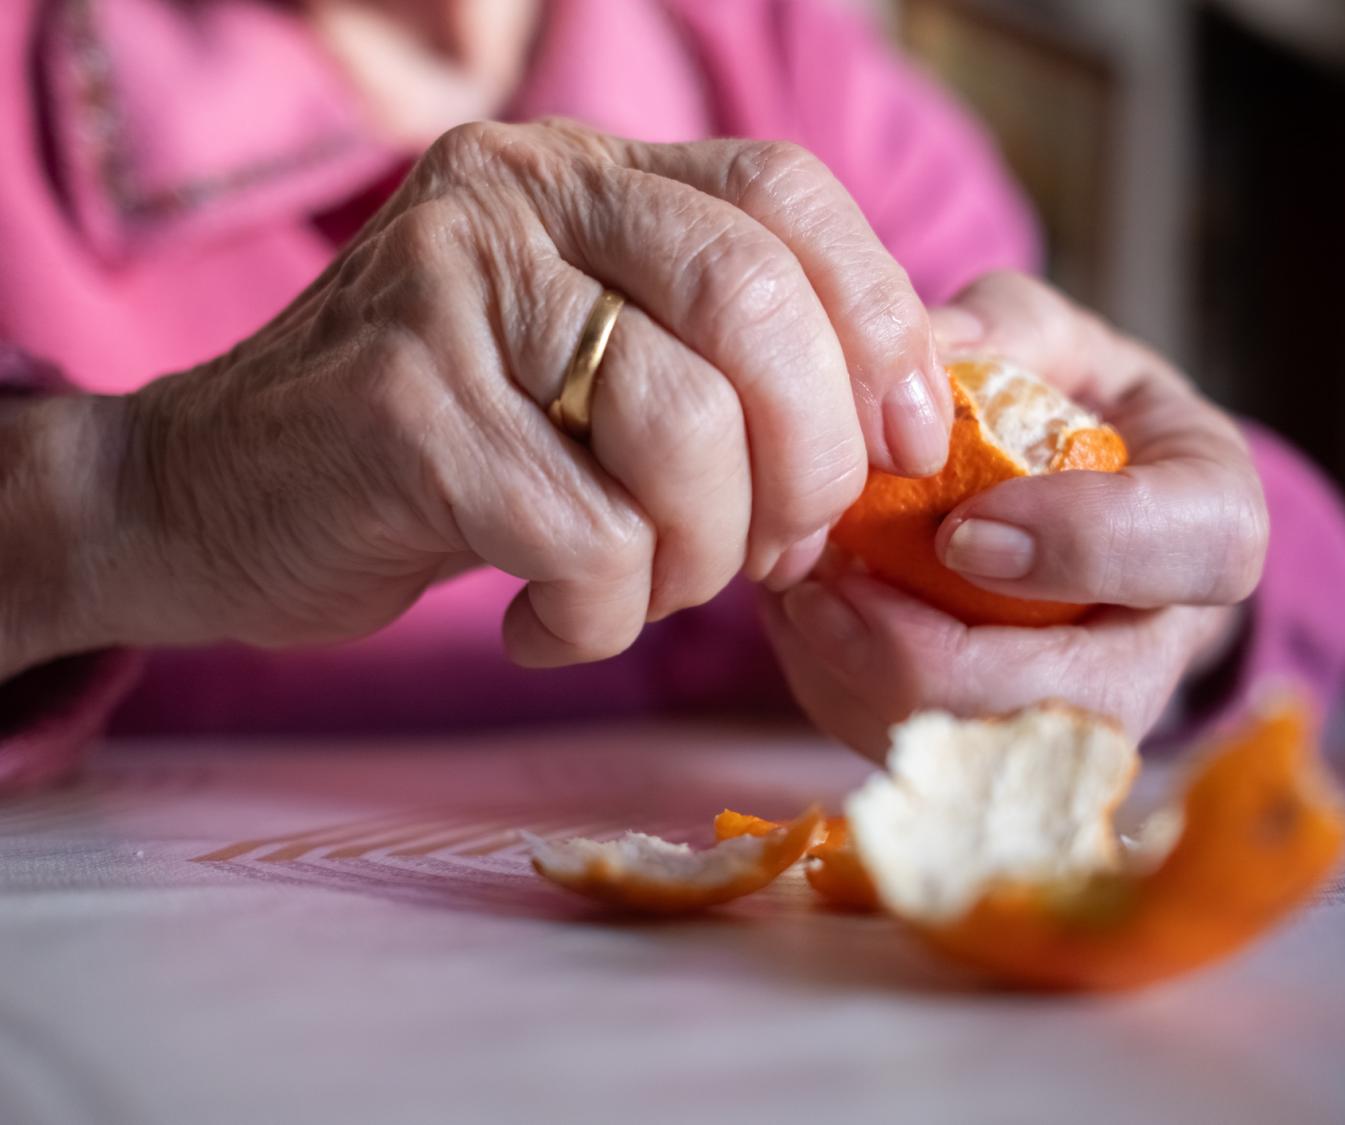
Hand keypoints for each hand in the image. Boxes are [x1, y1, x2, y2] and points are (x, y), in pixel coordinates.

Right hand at [45, 121, 951, 669]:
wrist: (210, 497)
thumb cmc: (443, 450)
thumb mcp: (589, 368)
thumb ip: (723, 369)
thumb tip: (895, 438)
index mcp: (586, 174)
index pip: (788, 196)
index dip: (880, 325)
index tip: (905, 447)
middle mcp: (520, 196)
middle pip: (754, 307)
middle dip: (807, 466)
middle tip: (772, 550)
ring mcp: (451, 293)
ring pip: (683, 432)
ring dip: (698, 557)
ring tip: (642, 589)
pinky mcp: (404, 412)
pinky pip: (589, 537)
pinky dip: (599, 617)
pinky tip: (544, 622)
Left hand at [763, 272, 1266, 753]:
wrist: (1071, 525)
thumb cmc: (1069, 420)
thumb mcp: (1059, 346)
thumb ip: (1007, 329)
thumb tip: (928, 351)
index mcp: (1209, 523)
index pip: (1189, 552)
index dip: (1074, 548)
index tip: (958, 528)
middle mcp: (1159, 653)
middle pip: (1059, 703)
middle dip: (916, 651)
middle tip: (822, 574)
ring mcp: (1081, 725)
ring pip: (972, 751)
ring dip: (857, 675)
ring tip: (800, 588)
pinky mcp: (1006, 761)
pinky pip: (912, 760)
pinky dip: (837, 695)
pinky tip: (809, 623)